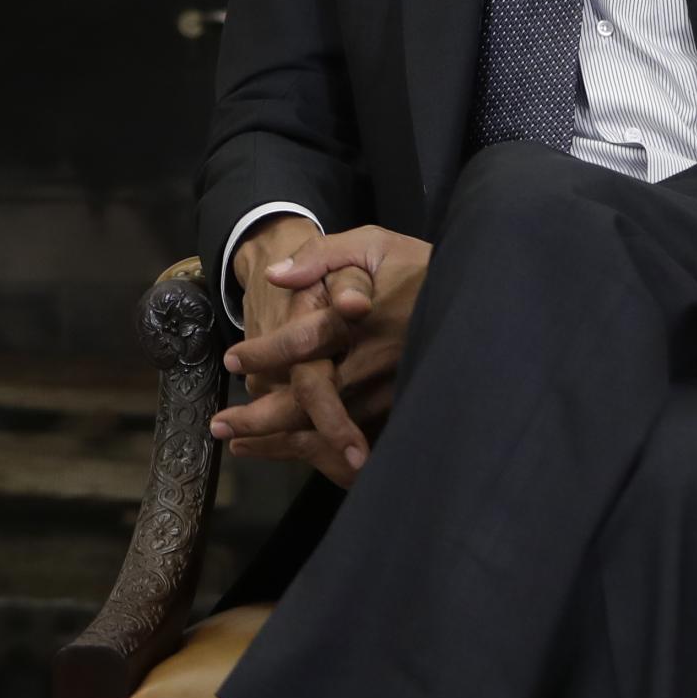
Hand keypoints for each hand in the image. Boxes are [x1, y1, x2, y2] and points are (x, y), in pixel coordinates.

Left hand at [211, 225, 429, 483]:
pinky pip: (357, 436)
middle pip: (312, 399)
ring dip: (283, 440)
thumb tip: (274, 276)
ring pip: (331, 426)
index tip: (233, 359)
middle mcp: (378, 360)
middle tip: (219, 427)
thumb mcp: (371, 244)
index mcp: (364, 318)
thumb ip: (321, 257)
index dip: (265, 353)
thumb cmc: (414, 264)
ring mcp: (394, 389)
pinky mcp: (406, 408)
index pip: (304, 341)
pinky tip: (290, 454)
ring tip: (240, 446)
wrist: (477, 292)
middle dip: (263, 418)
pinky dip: (320, 450)